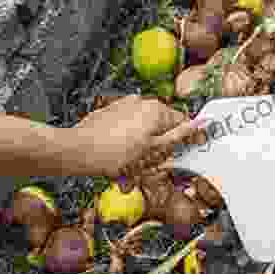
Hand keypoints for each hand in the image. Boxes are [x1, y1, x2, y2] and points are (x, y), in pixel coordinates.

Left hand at [73, 95, 206, 176]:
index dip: (187, 139)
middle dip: (159, 150)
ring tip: (130, 170)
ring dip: (142, 152)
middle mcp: (141, 103)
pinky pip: (128, 131)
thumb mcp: (153, 150)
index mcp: (156, 110)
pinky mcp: (111, 114)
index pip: (182, 123)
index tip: (191, 149)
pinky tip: (120, 162)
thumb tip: (197, 126)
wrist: (77, 150)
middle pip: (162, 128)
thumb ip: (179, 136)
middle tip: (151, 166)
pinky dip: (128, 146)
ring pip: (144, 132)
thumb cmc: (113, 153)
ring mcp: (125, 106)